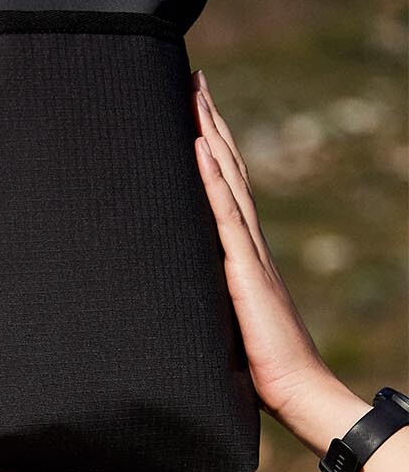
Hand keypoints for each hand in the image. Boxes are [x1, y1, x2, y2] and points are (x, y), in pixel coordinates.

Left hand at [192, 75, 345, 445]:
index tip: (196, 106)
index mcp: (243, 251)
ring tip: (194, 94)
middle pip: (228, 168)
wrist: (297, 393)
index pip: (227, 184)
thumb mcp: (225, 320)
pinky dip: (211, 179)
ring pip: (228, 179)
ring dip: (210, 133)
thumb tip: (175, 288)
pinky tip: (199, 147)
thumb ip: (208, 296)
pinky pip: (225, 217)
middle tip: (193, 78)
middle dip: (210, 122)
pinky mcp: (245, 272)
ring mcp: (249, 253)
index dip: (212, 143)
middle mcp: (248, 242)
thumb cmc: (261, 368)